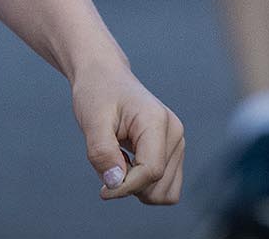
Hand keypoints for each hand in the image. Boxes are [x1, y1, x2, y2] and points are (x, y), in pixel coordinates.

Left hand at [70, 58, 183, 204]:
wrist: (105, 77)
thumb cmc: (98, 94)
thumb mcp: (91, 120)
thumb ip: (102, 153)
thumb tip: (115, 184)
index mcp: (156, 121)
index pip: (151, 171)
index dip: (125, 187)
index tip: (102, 189)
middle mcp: (174, 132)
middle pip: (159, 187)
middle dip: (131, 187)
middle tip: (110, 166)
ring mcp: (177, 142)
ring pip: (165, 192)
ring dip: (138, 188)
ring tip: (120, 163)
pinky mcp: (173, 151)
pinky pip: (165, 187)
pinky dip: (144, 186)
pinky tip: (129, 165)